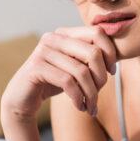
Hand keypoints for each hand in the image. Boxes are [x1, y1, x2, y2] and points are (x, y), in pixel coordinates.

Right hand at [1, 25, 117, 120]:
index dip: (110, 53)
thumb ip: (91, 59)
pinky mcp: (36, 67)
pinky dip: (78, 97)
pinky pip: (68, 82)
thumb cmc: (53, 82)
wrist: (23, 99)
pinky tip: (80, 106)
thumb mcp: (76, 68)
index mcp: (66, 33)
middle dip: (101, 77)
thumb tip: (116, 58)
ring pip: (81, 71)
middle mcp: (54, 37)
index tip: (111, 73)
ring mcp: (43, 51)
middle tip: (99, 94)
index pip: (97, 33)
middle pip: (93, 53)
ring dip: (91, 94)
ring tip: (91, 106)